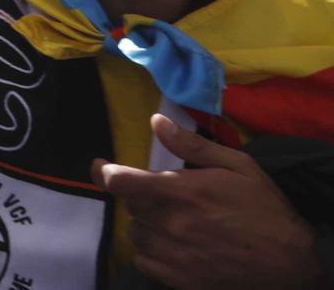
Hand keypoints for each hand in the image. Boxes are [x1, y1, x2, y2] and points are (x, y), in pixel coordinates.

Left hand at [94, 113, 319, 288]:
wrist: (294, 264)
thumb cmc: (266, 209)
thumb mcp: (238, 166)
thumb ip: (193, 145)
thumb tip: (157, 121)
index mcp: (182, 192)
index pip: (121, 182)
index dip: (104, 172)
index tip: (101, 166)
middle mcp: (171, 224)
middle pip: (131, 206)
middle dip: (141, 196)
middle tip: (167, 195)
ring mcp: (174, 256)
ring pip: (137, 234)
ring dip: (147, 224)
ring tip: (174, 221)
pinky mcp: (179, 280)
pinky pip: (145, 262)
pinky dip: (152, 252)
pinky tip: (173, 245)